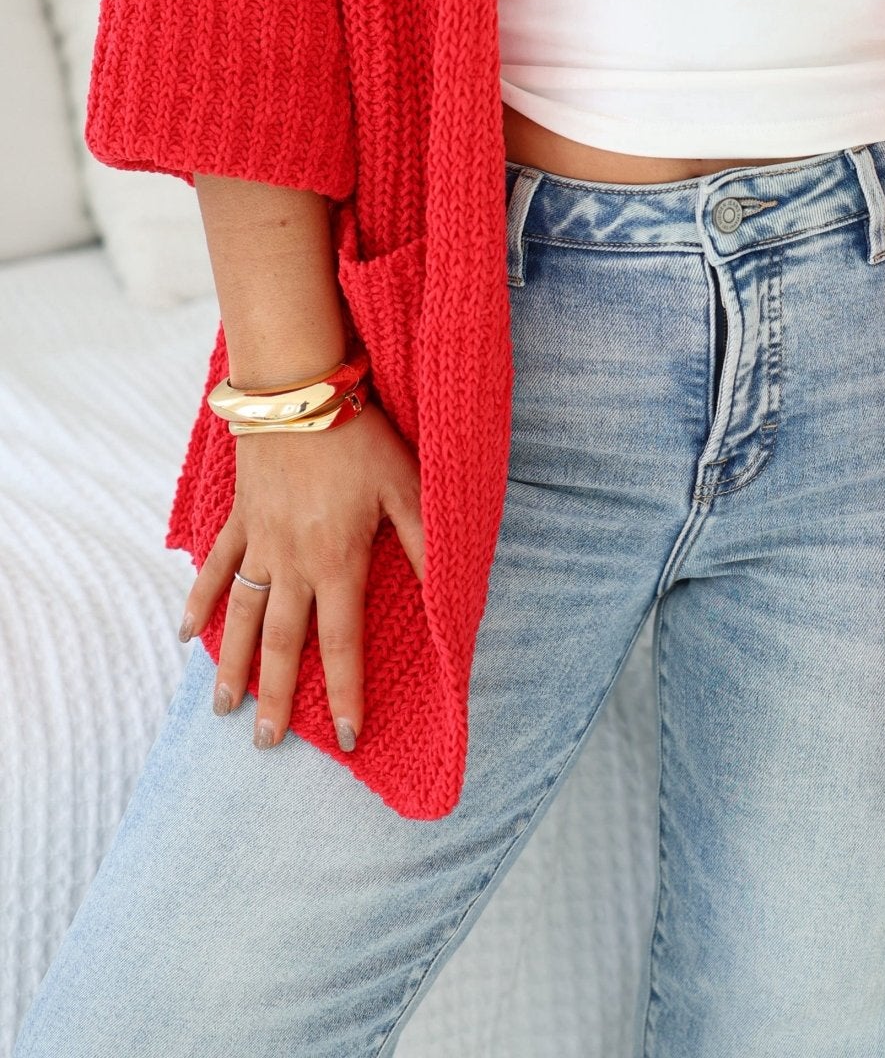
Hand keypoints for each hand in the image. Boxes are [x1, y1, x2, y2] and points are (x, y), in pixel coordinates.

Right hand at [176, 398, 424, 752]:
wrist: (297, 392)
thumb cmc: (360, 436)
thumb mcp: (407, 487)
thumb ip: (424, 546)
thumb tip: (447, 599)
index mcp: (337, 562)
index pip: (340, 644)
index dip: (344, 693)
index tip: (346, 736)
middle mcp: (292, 563)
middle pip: (280, 644)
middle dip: (276, 697)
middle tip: (267, 744)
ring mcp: (259, 543)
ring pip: (240, 617)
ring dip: (231, 665)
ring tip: (225, 709)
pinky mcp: (239, 519)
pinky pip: (216, 568)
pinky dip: (200, 600)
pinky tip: (187, 633)